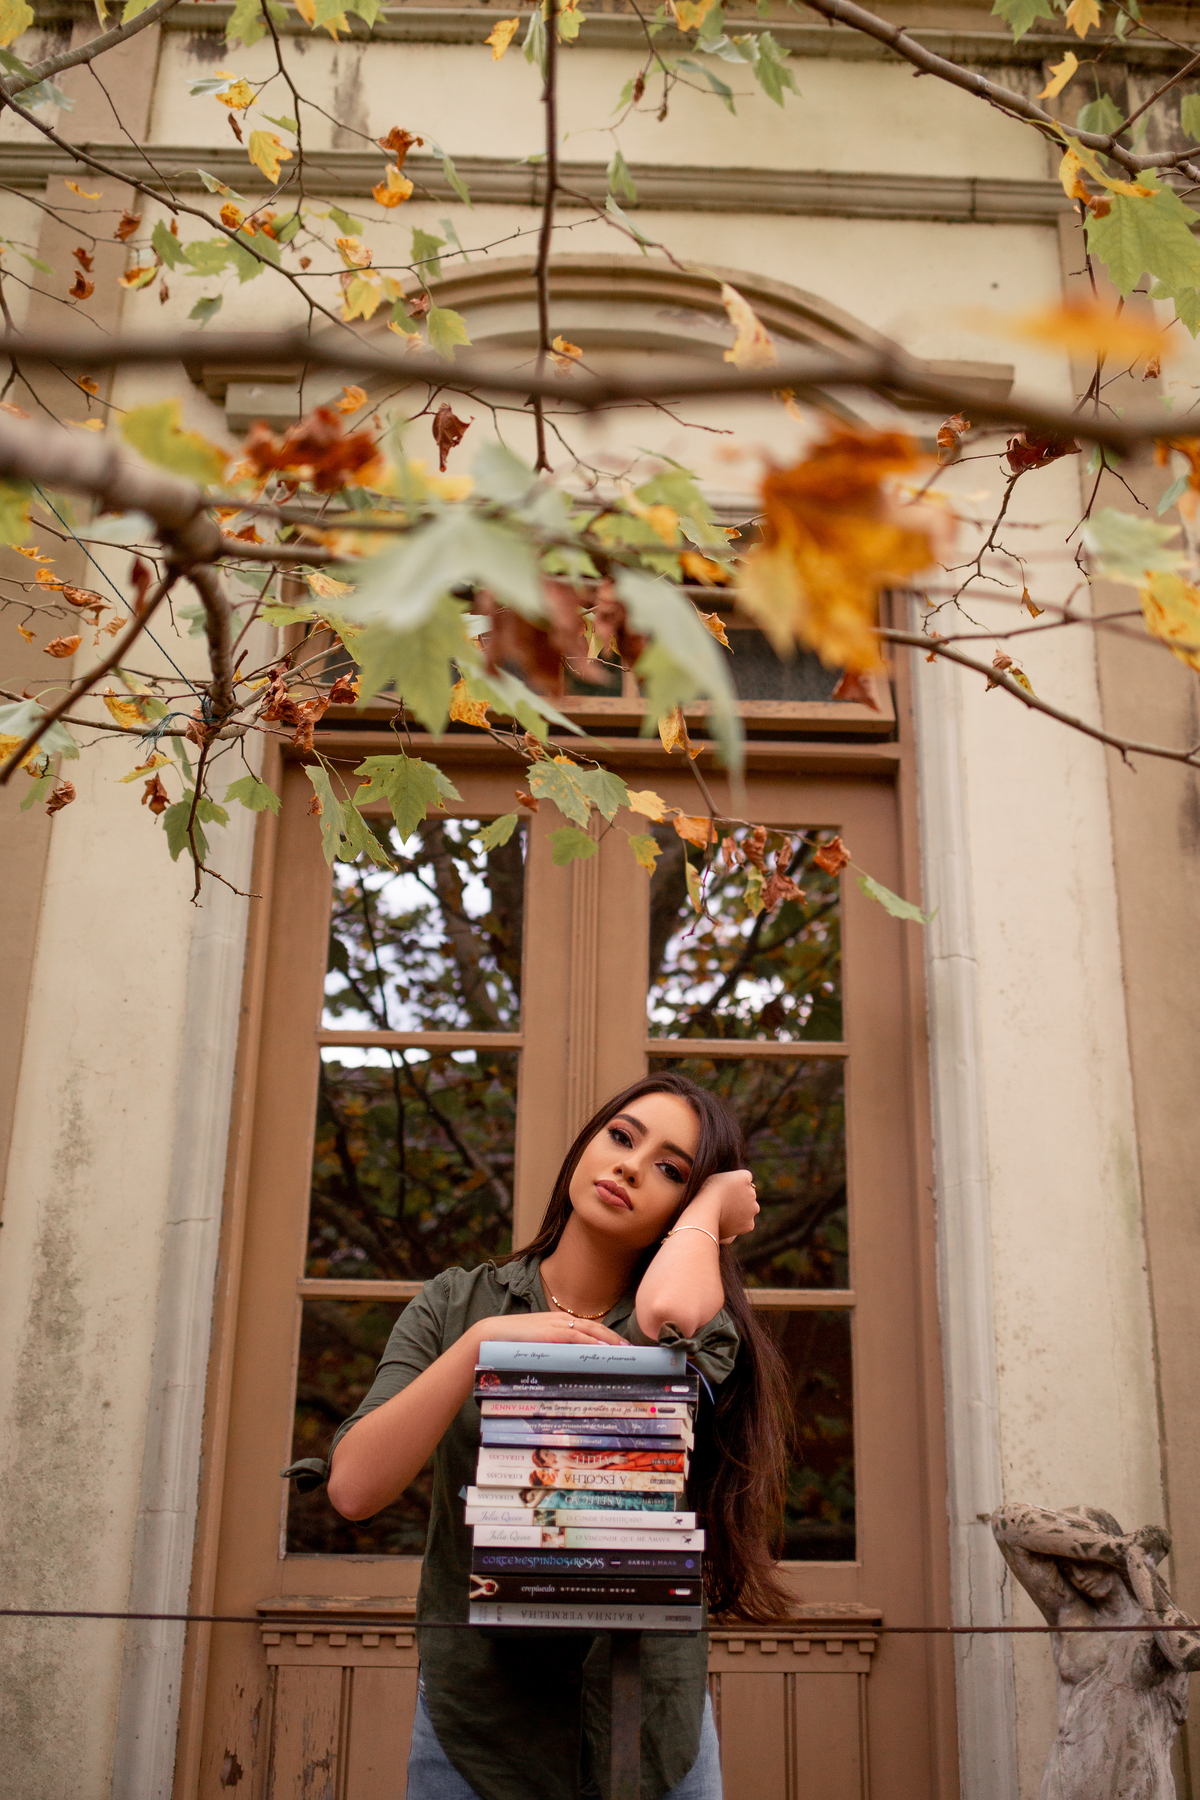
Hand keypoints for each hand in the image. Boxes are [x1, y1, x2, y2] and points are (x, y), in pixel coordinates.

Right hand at [468, 1312, 625, 1349]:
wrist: (490, 1335)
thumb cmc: (512, 1342)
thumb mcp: (538, 1344)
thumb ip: (553, 1348)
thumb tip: (568, 1362)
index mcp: (559, 1321)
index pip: (590, 1327)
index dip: (607, 1336)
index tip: (622, 1347)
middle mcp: (560, 1320)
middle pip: (595, 1328)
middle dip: (614, 1339)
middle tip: (631, 1350)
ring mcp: (555, 1325)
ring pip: (589, 1332)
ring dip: (608, 1341)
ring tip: (623, 1352)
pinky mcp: (550, 1333)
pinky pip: (575, 1338)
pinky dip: (591, 1343)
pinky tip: (602, 1352)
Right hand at [681, 1169, 758, 1244]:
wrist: (705, 1212)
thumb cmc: (705, 1193)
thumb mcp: (716, 1178)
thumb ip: (729, 1180)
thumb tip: (732, 1185)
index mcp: (744, 1177)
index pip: (745, 1179)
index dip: (735, 1185)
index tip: (725, 1190)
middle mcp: (752, 1192)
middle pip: (748, 1195)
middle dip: (740, 1199)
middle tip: (724, 1203)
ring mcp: (753, 1209)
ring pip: (749, 1210)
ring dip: (741, 1211)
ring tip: (724, 1214)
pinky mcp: (749, 1225)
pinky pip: (746, 1224)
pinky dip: (739, 1225)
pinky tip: (727, 1223)